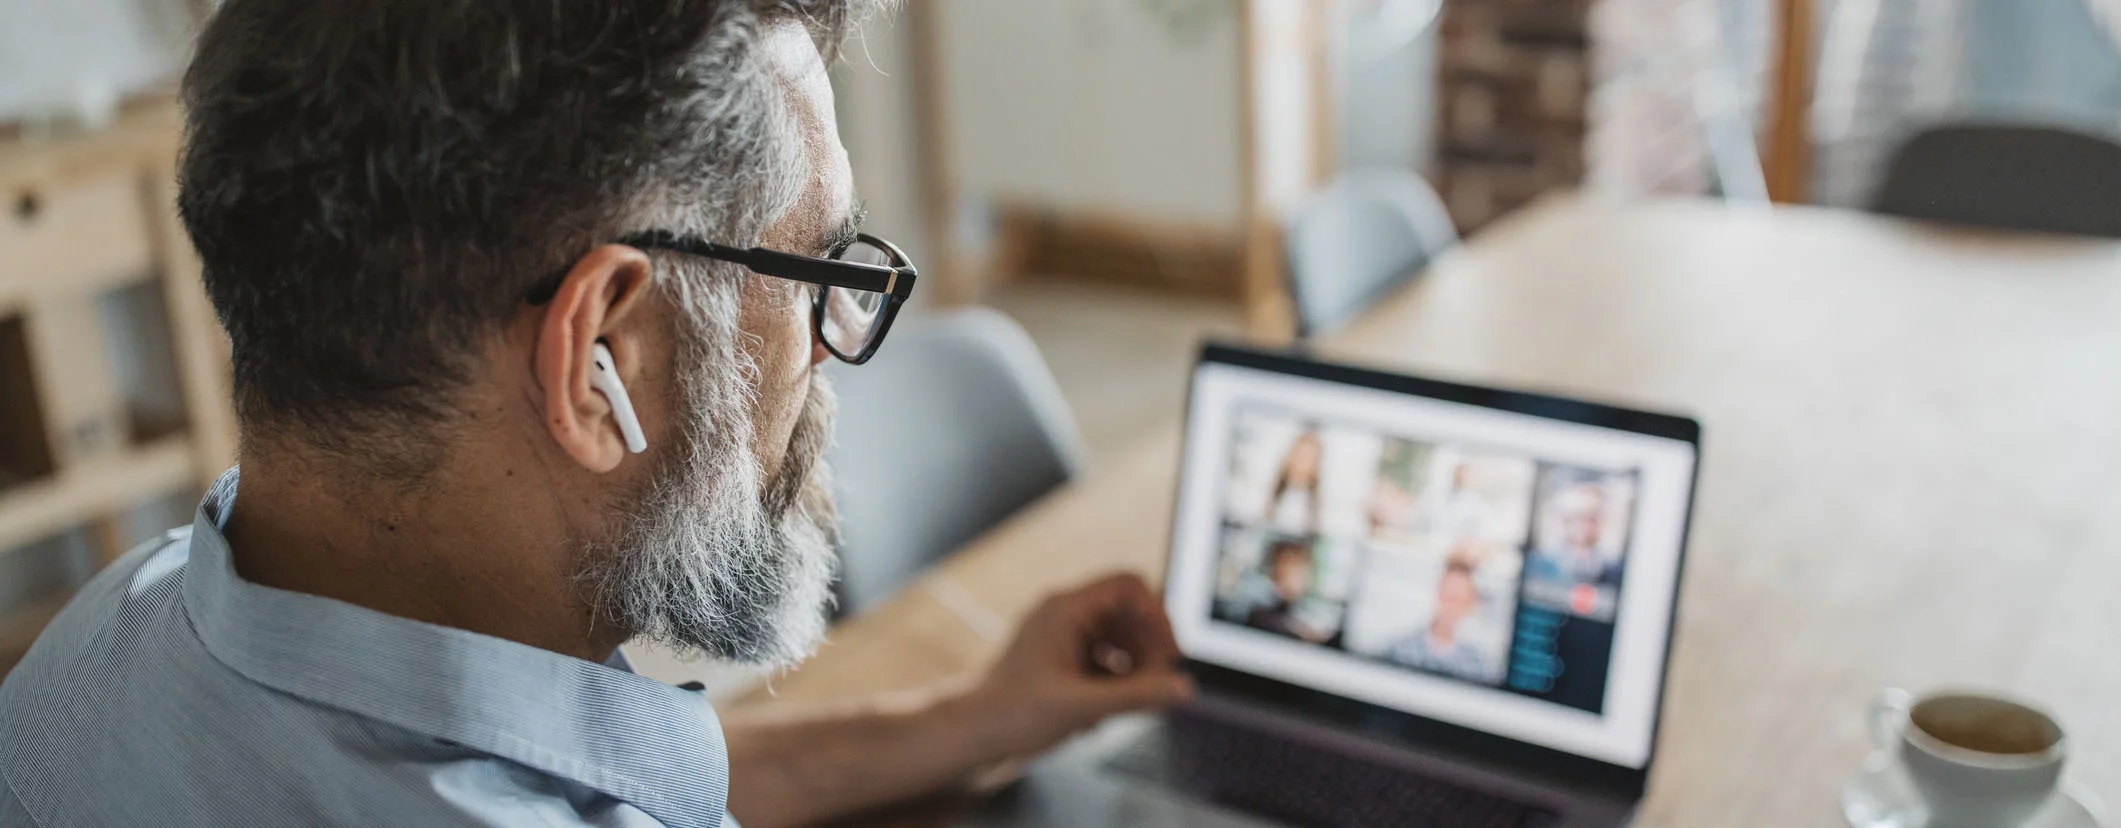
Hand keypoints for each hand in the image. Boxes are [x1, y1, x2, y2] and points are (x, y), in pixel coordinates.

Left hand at [968, 573, 1195, 756]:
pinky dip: (1112, 681)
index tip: (1170, 653)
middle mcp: (1063, 615)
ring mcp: (1059, 637)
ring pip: (1116, 637)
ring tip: (1132, 701)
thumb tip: (1182, 688)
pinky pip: (1101, 658)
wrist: (968, 735)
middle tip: (1157, 683)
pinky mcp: (1058, 661)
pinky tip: (1101, 714)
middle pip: (1127, 612)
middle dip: (1148, 646)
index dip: (1157, 615)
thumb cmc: (1010, 714)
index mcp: (1065, 609)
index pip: (1129, 585)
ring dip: (1133, 667)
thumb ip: (1137, 696)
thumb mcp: (1083, 707)